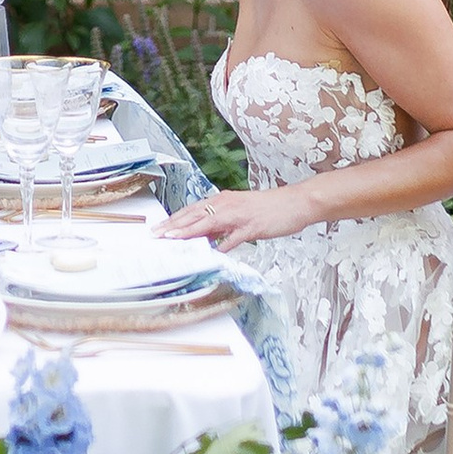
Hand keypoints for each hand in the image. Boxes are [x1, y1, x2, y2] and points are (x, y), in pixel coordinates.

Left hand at [164, 183, 320, 251]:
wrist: (296, 202)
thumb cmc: (269, 208)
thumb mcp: (240, 212)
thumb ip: (222, 223)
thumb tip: (205, 236)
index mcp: (223, 200)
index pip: (193, 210)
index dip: (175, 219)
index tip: (159, 228)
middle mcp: (228, 204)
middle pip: (195, 215)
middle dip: (174, 225)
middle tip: (157, 234)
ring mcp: (240, 216)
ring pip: (209, 222)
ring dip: (190, 231)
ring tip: (173, 239)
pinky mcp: (252, 227)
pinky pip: (233, 238)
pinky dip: (221, 245)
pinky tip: (211, 253)